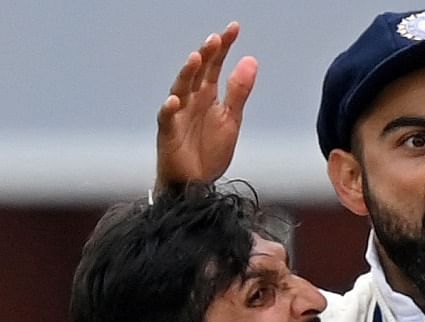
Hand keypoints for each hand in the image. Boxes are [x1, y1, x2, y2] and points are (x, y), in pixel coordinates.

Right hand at [156, 22, 256, 187]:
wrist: (196, 184)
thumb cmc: (209, 151)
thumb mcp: (231, 119)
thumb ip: (239, 91)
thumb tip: (251, 60)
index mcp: (208, 96)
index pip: (215, 65)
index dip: (223, 47)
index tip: (234, 27)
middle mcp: (191, 100)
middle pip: (198, 73)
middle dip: (206, 55)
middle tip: (215, 38)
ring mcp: (178, 115)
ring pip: (180, 89)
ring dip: (187, 74)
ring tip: (196, 58)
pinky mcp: (167, 133)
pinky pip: (167, 118)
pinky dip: (169, 109)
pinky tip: (174, 100)